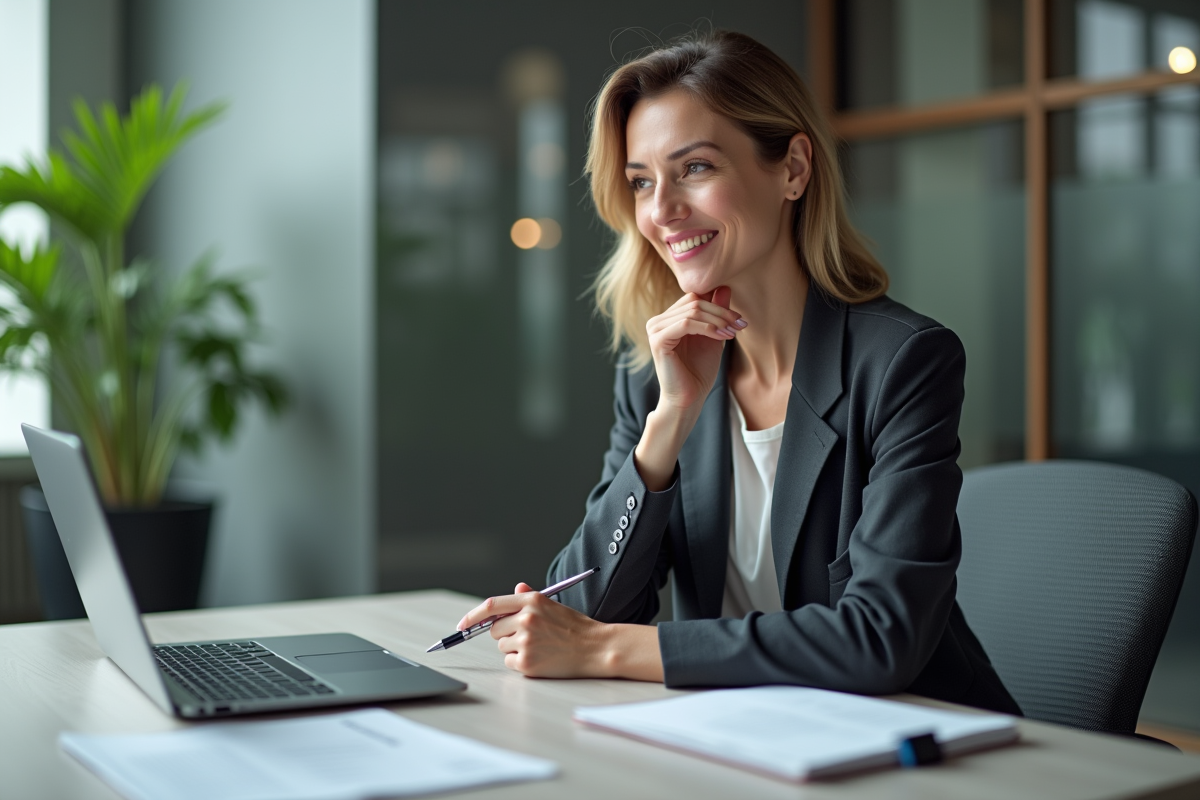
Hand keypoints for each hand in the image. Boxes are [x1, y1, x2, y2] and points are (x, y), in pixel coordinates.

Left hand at [457, 583, 610, 677]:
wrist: (596, 648)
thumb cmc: (575, 627)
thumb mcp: (553, 605)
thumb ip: (530, 597)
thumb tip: (515, 588)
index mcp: (531, 601)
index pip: (491, 605)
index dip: (472, 616)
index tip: (462, 624)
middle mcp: (526, 619)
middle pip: (494, 629)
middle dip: (505, 633)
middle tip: (528, 636)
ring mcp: (525, 641)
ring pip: (502, 646)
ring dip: (514, 648)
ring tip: (539, 646)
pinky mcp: (527, 662)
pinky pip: (509, 662)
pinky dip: (519, 662)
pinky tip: (540, 658)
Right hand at [647, 286, 743, 417]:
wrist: (688, 398)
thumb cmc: (698, 371)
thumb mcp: (713, 336)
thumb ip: (716, 313)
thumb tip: (724, 285)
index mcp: (668, 318)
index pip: (694, 297)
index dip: (719, 305)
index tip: (739, 321)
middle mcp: (658, 321)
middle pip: (694, 301)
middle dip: (722, 312)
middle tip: (740, 325)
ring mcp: (655, 329)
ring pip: (692, 311)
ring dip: (718, 321)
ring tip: (732, 333)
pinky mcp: (658, 340)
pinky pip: (685, 324)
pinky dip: (707, 328)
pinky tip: (721, 337)